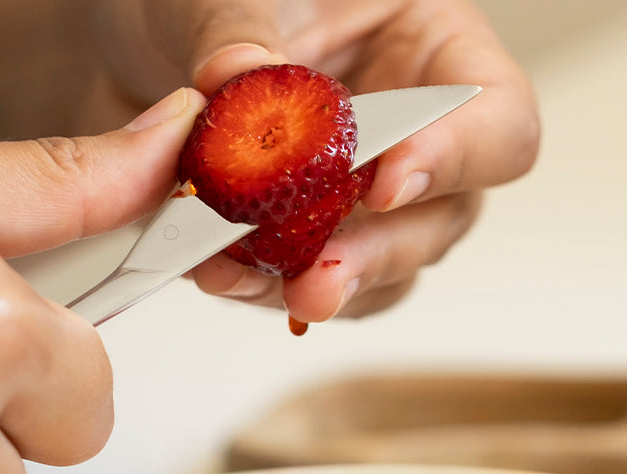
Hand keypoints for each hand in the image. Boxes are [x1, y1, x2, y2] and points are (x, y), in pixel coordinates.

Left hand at [93, 0, 539, 324]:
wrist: (130, 45)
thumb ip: (237, 28)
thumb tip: (241, 80)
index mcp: (428, 47)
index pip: (496, 119)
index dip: (457, 158)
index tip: (383, 183)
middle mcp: (411, 133)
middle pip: (445, 217)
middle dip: (379, 252)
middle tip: (320, 277)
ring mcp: (363, 200)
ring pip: (386, 270)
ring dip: (323, 285)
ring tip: (251, 282)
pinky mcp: (311, 243)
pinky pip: (318, 288)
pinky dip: (270, 293)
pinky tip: (224, 277)